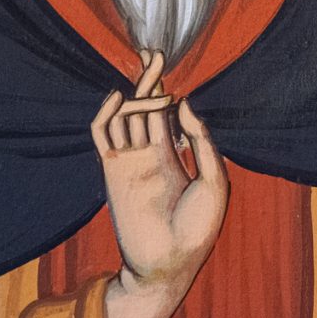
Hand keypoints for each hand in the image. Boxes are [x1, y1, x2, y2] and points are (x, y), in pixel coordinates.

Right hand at [93, 51, 228, 317]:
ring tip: (146, 66)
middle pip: (146, 111)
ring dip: (134, 93)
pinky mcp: (112, 173)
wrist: (169, 263)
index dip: (169, 93)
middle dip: (150, 83)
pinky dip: (105, 117)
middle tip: (153, 53)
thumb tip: (186, 104)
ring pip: (125, 119)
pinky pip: (103, 139)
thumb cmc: (198, 229)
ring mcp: (130, 163)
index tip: (173, 69)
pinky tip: (116, 97)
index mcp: (177, 158)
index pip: (169, 117)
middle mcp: (151, 157)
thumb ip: (202, 143)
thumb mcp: (214, 181)